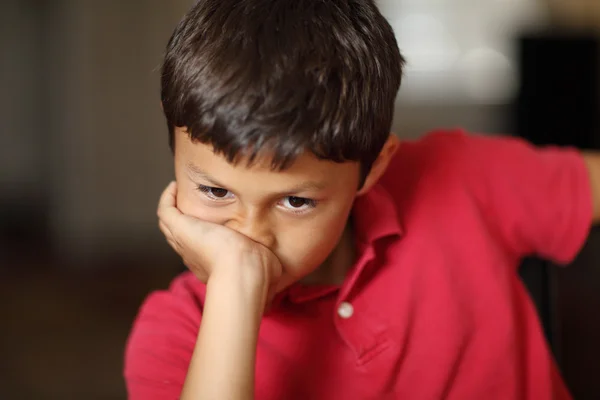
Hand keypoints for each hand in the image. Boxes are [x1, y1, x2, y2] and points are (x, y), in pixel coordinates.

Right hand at [157, 181, 282, 303]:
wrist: (243, 274)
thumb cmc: (258, 275)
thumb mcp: (266, 266)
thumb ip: (269, 261)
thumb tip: (282, 268)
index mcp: (212, 265)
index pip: (203, 250)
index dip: (205, 236)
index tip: (214, 225)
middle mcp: (194, 255)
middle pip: (180, 237)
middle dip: (185, 220)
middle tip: (190, 202)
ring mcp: (184, 243)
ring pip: (169, 225)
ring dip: (173, 207)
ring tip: (179, 191)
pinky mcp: (181, 229)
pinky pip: (166, 211)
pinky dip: (168, 198)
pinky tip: (176, 186)